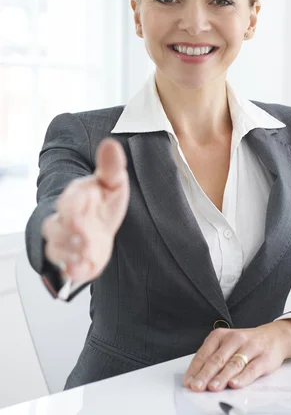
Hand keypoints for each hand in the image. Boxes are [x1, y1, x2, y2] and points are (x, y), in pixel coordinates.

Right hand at [41, 138, 129, 282]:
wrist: (100, 225)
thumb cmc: (103, 201)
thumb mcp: (112, 182)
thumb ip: (111, 166)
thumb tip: (111, 143)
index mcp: (74, 198)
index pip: (67, 201)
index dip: (73, 204)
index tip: (85, 205)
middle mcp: (64, 220)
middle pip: (55, 227)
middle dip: (68, 231)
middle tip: (84, 232)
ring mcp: (66, 242)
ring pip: (56, 248)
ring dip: (70, 252)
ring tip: (86, 252)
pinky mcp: (72, 260)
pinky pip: (66, 268)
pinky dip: (72, 271)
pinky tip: (81, 270)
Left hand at [183, 322, 289, 391]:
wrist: (274, 337)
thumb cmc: (246, 344)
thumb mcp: (226, 346)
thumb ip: (213, 360)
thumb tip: (197, 380)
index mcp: (220, 336)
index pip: (204, 354)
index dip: (195, 369)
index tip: (188, 382)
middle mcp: (234, 339)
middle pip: (217, 359)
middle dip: (205, 375)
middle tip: (197, 387)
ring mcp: (250, 348)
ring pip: (233, 364)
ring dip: (222, 377)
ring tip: (213, 387)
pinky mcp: (264, 358)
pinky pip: (252, 369)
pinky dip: (243, 378)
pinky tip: (235, 384)